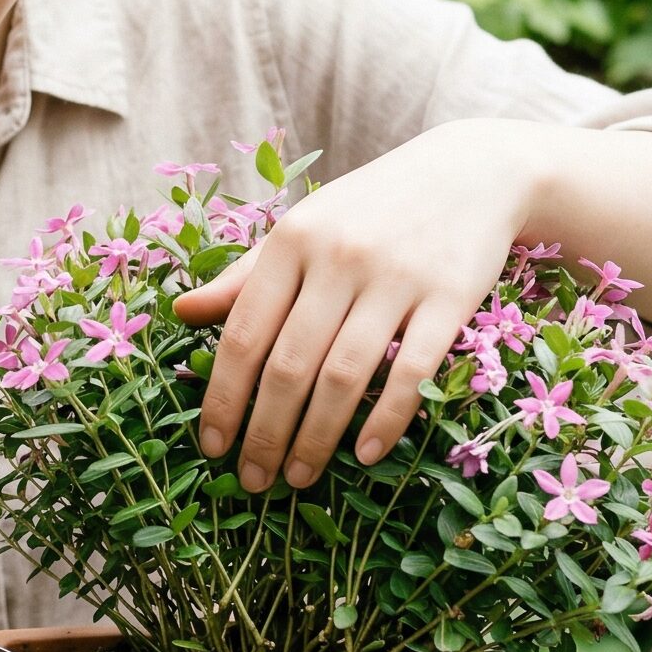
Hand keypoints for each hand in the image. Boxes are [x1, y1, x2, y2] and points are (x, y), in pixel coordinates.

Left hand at [170, 119, 545, 490]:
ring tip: (300, 477)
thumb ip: (244, 276)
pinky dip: (386, 419)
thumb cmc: (370, 209)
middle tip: (255, 481)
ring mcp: (396, 278)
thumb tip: (181, 313)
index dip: (222, 396)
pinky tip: (364, 455)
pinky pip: (411, 371)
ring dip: (317, 438)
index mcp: (291, 241)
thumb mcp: (302, 228)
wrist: (470, 171)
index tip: (212, 445)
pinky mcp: (449, 297)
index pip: (243, 334)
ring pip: (344, 375)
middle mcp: (338, 258)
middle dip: (265, 433)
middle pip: (289, 365)